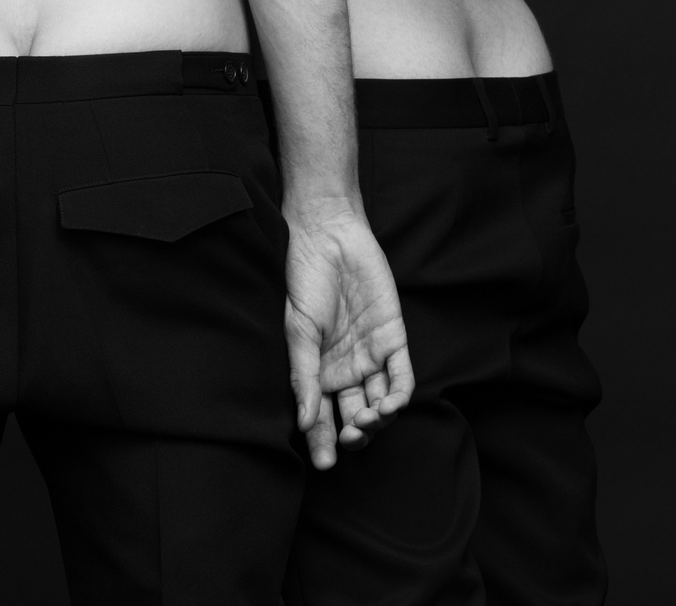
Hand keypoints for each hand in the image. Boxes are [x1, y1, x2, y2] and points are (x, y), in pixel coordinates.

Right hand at [283, 201, 414, 470]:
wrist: (329, 235)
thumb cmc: (304, 278)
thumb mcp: (297, 329)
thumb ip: (304, 374)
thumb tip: (305, 421)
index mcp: (316, 368)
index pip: (320, 416)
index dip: (321, 442)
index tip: (324, 464)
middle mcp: (344, 368)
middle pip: (353, 415)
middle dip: (354, 434)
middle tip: (351, 436)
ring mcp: (370, 355)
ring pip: (379, 402)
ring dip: (376, 418)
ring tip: (369, 419)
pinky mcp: (393, 338)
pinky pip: (401, 375)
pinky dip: (399, 394)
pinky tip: (391, 404)